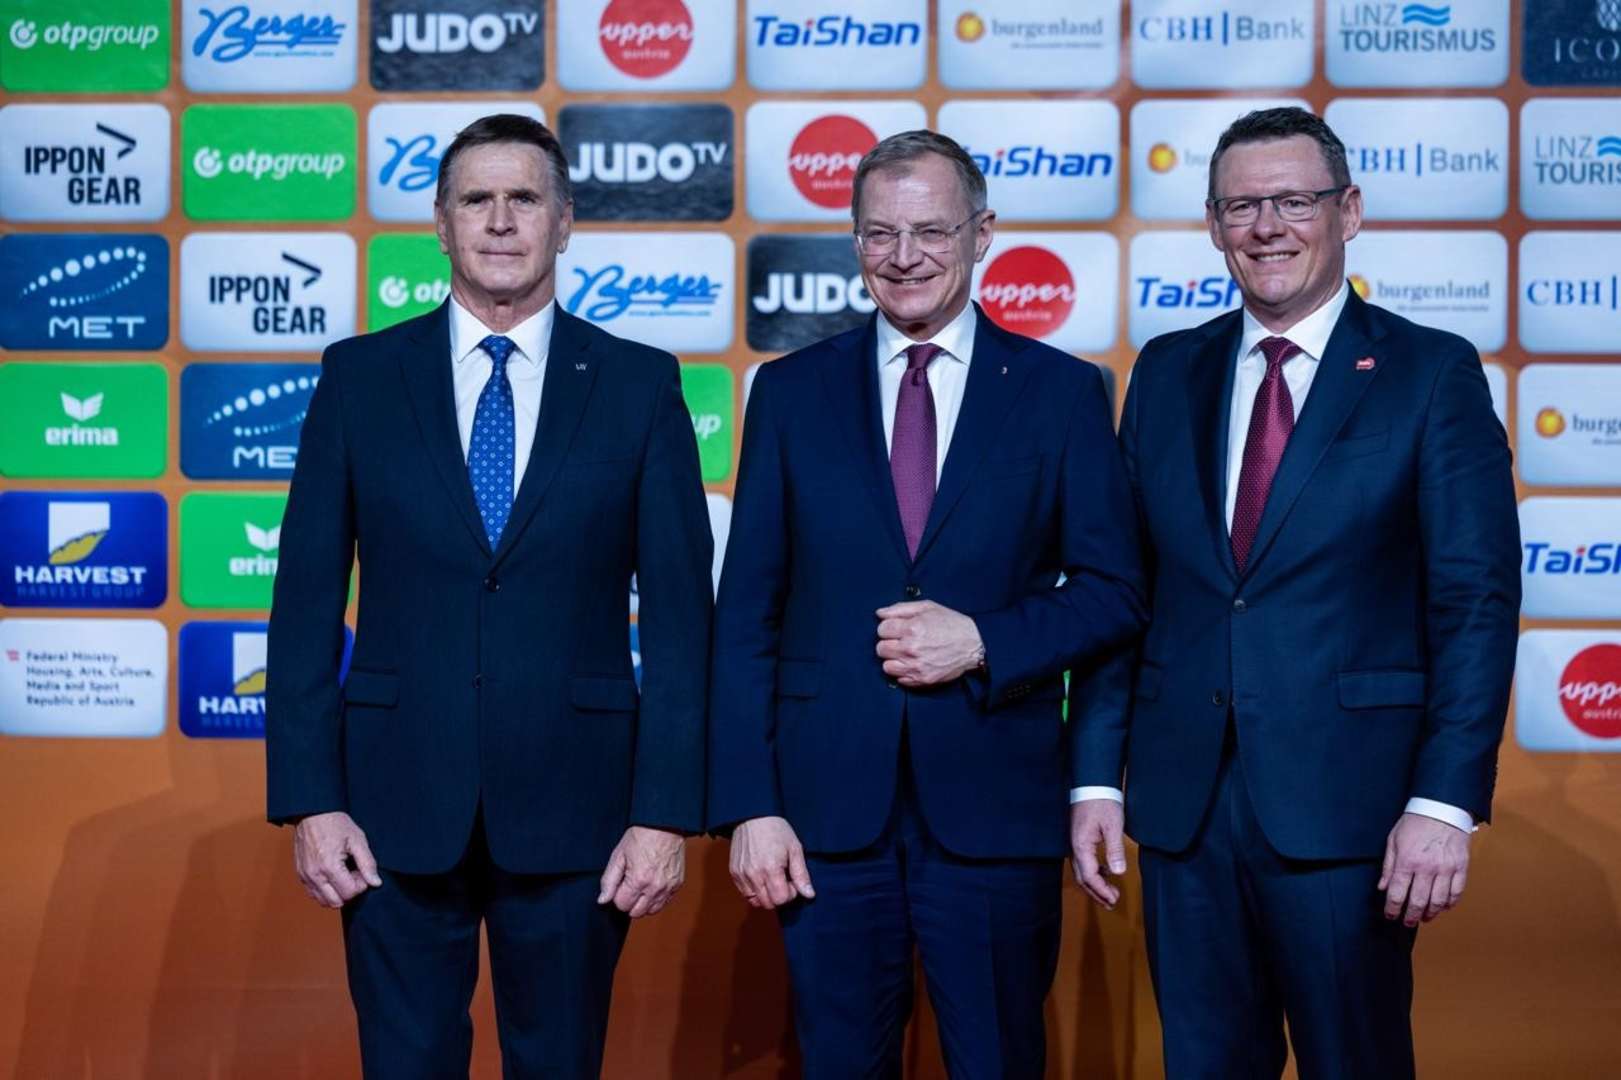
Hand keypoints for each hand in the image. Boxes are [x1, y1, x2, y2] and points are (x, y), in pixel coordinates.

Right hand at [293, 811, 382, 908]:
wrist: (312, 813)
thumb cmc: (335, 823)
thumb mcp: (357, 840)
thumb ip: (368, 863)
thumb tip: (375, 883)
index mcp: (329, 866)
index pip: (349, 892)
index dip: (361, 884)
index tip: (362, 870)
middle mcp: (314, 875)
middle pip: (336, 902)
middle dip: (349, 891)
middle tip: (353, 873)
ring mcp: (305, 876)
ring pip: (324, 901)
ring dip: (337, 893)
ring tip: (343, 874)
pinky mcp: (300, 875)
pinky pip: (314, 894)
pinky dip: (326, 891)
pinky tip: (333, 875)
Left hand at [597, 826, 685, 918]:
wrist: (665, 824)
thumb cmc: (641, 836)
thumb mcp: (618, 855)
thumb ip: (609, 880)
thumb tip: (603, 900)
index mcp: (638, 880)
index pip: (622, 905)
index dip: (617, 895)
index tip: (620, 883)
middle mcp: (655, 888)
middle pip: (636, 912)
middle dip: (629, 902)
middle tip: (629, 885)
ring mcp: (668, 887)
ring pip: (651, 911)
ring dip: (643, 903)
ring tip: (641, 885)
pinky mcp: (677, 885)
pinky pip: (664, 902)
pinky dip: (656, 898)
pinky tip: (652, 884)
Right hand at [729, 815, 814, 909]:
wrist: (753, 815)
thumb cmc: (776, 830)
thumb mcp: (794, 848)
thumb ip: (801, 874)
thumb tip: (809, 895)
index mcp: (771, 869)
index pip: (781, 899)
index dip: (791, 893)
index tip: (792, 880)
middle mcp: (754, 875)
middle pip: (768, 904)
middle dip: (779, 896)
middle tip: (783, 880)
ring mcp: (741, 875)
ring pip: (755, 901)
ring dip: (766, 895)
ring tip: (771, 879)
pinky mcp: (734, 873)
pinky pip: (745, 893)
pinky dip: (754, 891)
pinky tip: (761, 877)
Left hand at [875, 600, 983, 686]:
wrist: (974, 645)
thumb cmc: (951, 624)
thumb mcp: (928, 607)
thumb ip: (900, 609)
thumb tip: (880, 613)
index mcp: (912, 628)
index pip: (881, 629)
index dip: (888, 627)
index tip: (897, 628)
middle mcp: (911, 648)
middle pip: (881, 649)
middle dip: (888, 643)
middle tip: (901, 641)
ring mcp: (916, 666)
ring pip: (886, 666)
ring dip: (893, 659)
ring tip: (905, 653)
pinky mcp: (921, 679)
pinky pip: (899, 679)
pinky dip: (902, 672)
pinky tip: (912, 663)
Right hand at [1070, 799, 1128, 908]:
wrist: (1092, 784)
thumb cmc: (1102, 802)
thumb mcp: (1113, 825)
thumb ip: (1115, 850)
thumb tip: (1117, 872)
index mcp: (1081, 846)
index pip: (1089, 876)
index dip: (1101, 890)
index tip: (1114, 899)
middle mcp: (1074, 847)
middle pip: (1082, 878)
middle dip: (1097, 893)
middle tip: (1112, 903)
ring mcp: (1075, 844)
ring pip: (1082, 872)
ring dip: (1095, 885)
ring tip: (1109, 894)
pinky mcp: (1079, 840)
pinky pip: (1083, 862)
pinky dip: (1094, 873)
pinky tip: (1105, 874)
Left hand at [1379, 812, 1471, 926]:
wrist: (1441, 808)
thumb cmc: (1414, 823)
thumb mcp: (1393, 840)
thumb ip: (1388, 866)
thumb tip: (1382, 887)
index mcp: (1407, 861)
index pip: (1397, 893)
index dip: (1392, 908)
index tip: (1390, 915)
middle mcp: (1427, 868)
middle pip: (1418, 901)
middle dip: (1410, 916)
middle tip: (1407, 922)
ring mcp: (1446, 869)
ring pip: (1438, 901)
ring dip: (1430, 913)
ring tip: (1424, 917)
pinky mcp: (1461, 867)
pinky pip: (1456, 892)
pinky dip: (1449, 903)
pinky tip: (1443, 907)